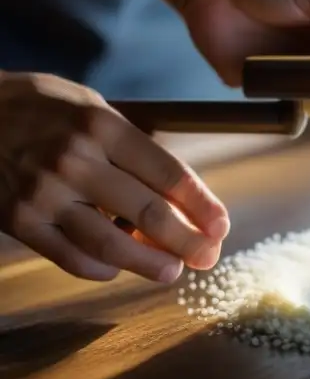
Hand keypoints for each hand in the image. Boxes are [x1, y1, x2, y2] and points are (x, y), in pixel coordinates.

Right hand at [0, 72, 228, 281]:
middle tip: (209, 256)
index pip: (168, 173)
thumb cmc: (40, 109)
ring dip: (149, 263)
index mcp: (101, 126)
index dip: (202, 204)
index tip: (221, 225)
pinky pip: (70, 257)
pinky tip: (118, 267)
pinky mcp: (18, 220)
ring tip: (173, 271)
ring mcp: (44, 193)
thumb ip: (132, 146)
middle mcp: (75, 159)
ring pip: (110, 243)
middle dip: (188, 241)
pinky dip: (101, 268)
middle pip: (148, 212)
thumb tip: (179, 195)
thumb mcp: (90, 108)